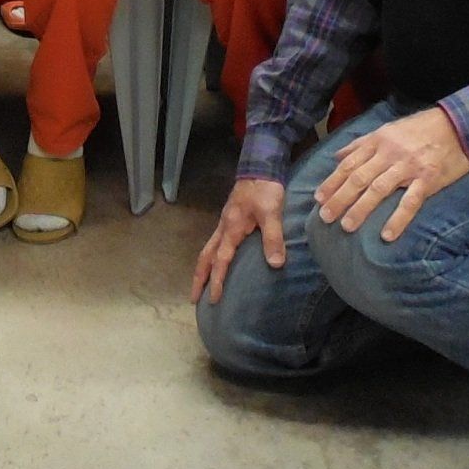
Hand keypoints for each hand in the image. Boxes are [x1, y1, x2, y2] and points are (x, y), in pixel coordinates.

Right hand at [191, 178, 286, 305]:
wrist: (260, 168)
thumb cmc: (264, 190)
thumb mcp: (271, 212)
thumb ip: (273, 237)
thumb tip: (275, 264)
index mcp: (231, 229)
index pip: (220, 260)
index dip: (217, 281)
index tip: (214, 300)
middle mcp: (224, 228)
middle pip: (205, 257)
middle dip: (198, 278)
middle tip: (193, 298)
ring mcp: (225, 224)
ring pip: (208, 250)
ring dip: (202, 268)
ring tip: (200, 285)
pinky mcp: (231, 220)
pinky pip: (216, 243)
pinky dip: (212, 257)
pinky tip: (218, 262)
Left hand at [313, 107, 468, 243]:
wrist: (456, 126)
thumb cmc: (418, 130)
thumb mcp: (387, 130)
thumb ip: (361, 144)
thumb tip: (338, 156)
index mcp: (378, 142)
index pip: (349, 164)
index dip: (332, 182)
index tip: (318, 198)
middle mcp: (389, 154)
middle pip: (359, 178)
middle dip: (339, 198)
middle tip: (325, 217)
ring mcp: (409, 167)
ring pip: (379, 189)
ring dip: (361, 209)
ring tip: (346, 226)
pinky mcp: (428, 179)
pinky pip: (411, 201)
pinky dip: (398, 219)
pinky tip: (387, 235)